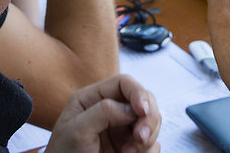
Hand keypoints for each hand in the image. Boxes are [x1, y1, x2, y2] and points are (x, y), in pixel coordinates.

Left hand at [46, 74, 160, 152]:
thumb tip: (132, 109)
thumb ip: (103, 112)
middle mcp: (111, 110)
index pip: (124, 84)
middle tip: (141, 137)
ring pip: (152, 122)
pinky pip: (153, 144)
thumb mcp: (77, 130)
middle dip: (148, 117)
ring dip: (148, 137)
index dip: (138, 93)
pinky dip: (149, 151)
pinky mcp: (131, 147)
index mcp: (94, 98)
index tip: (142, 111)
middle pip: (144, 100)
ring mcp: (123, 130)